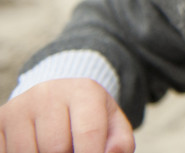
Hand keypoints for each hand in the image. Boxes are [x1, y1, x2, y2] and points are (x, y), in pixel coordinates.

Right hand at [0, 78, 133, 152]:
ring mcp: (19, 106)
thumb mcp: (111, 125)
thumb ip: (120, 142)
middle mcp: (48, 93)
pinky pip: (5, 151)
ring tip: (53, 149)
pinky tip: (34, 148)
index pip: (89, 133)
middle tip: (71, 149)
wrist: (56, 101)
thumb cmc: (88, 120)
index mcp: (83, 91)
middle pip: (56, 148)